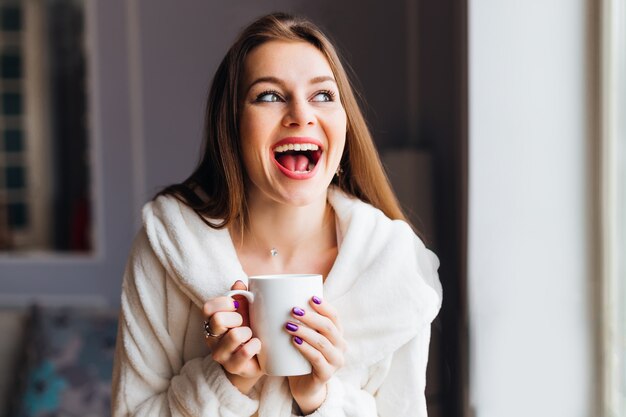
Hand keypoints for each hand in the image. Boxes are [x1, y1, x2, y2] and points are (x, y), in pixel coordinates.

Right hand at [203, 280, 262, 393]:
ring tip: (251, 335)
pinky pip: (245, 352)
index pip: (208, 307)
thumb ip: (241, 296)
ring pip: (233, 336)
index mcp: (212, 321)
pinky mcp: (233, 367)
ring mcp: (221, 354)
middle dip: (236, 318)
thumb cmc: (249, 331)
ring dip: (247, 332)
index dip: (224, 302)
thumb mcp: (245, 311)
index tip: (237, 305)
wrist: (255, 361)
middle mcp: (212, 338)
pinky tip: (257, 345)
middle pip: (217, 319)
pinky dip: (255, 345)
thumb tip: (239, 283)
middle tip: (243, 322)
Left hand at [284, 296, 345, 413]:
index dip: (324, 306)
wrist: (305, 387)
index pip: (334, 316)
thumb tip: (279, 298)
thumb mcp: (304, 337)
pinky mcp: (326, 374)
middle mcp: (340, 346)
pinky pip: (317, 359)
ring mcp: (335, 361)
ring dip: (305, 331)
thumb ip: (300, 322)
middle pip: (328, 327)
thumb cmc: (302, 357)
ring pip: (322, 342)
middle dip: (311, 317)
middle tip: (293, 310)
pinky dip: (306, 348)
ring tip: (289, 325)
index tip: (310, 297)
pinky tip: (295, 342)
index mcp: (337, 334)